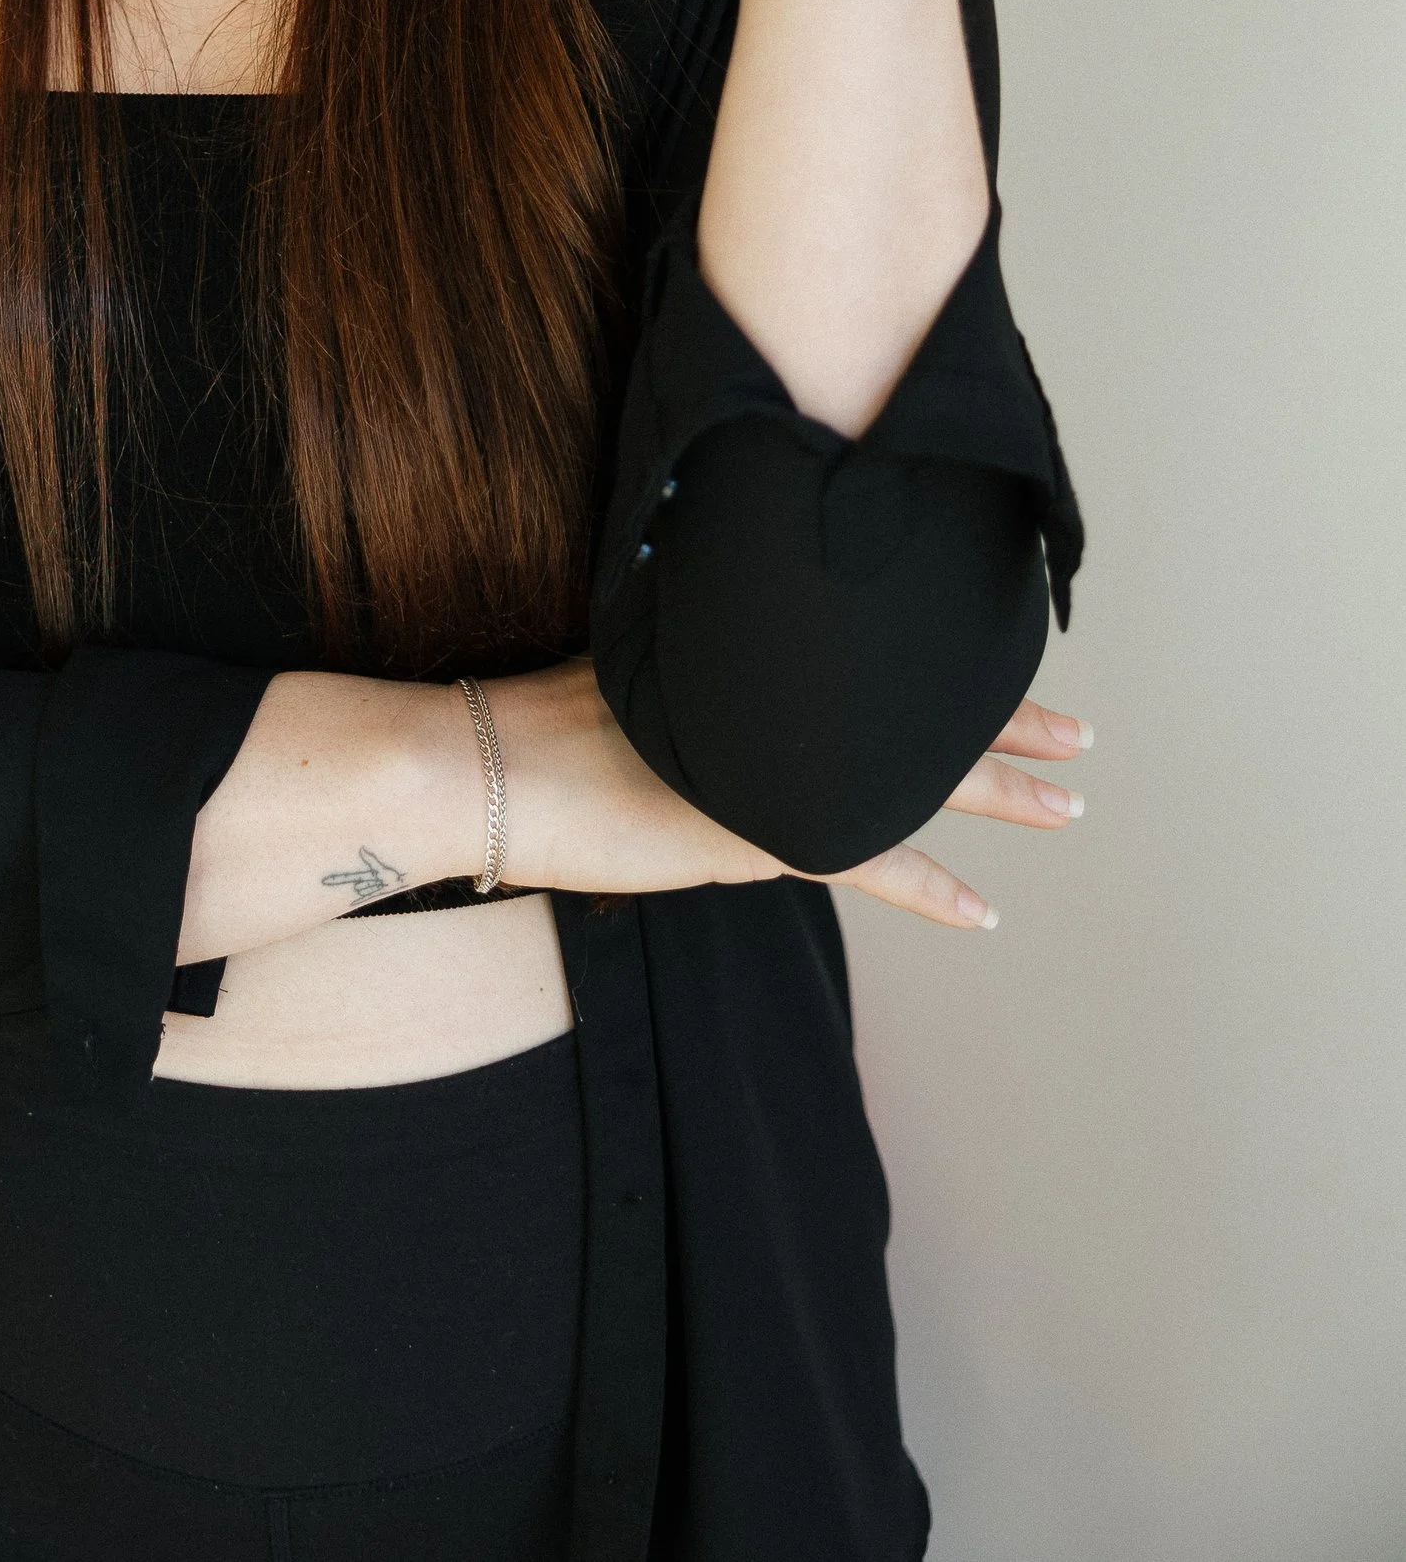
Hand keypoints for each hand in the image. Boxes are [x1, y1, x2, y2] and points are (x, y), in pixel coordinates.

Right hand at [491, 658, 1087, 932]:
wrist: (488, 765)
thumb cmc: (538, 722)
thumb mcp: (633, 674)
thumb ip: (695, 675)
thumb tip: (721, 670)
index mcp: (749, 660)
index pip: (872, 657)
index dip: (942, 659)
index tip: (996, 654)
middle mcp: (776, 704)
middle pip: (917, 708)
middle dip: (1004, 721)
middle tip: (1078, 729)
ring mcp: (774, 766)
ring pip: (918, 778)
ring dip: (1000, 794)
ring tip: (1069, 802)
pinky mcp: (761, 831)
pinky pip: (873, 864)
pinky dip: (931, 890)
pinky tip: (984, 912)